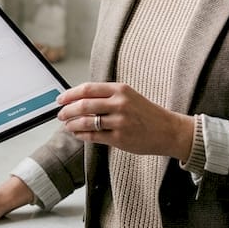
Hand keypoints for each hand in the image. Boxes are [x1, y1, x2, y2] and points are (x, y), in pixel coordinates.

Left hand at [57, 82, 194, 161]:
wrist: (168, 130)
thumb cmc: (146, 113)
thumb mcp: (129, 96)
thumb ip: (107, 96)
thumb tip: (79, 98)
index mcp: (121, 90)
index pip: (88, 89)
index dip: (70, 94)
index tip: (60, 99)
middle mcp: (120, 104)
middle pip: (84, 105)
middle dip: (67, 110)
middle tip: (60, 114)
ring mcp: (120, 122)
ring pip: (87, 122)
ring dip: (72, 124)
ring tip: (67, 125)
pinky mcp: (120, 138)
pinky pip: (94, 136)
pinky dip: (82, 135)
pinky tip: (78, 134)